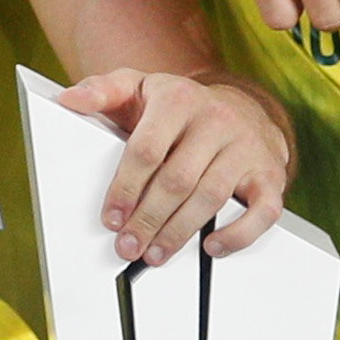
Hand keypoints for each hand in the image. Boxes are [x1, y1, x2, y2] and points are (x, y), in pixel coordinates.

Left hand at [56, 69, 290, 262]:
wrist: (241, 106)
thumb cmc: (179, 105)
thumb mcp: (137, 86)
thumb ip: (101, 90)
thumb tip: (69, 99)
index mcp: (179, 99)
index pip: (147, 148)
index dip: (126, 187)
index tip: (111, 217)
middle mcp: (217, 120)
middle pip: (177, 179)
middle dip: (148, 219)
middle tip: (128, 245)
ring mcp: (246, 147)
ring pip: (211, 197)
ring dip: (180, 233)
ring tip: (155, 253)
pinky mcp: (270, 173)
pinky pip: (262, 211)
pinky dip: (238, 234)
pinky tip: (212, 246)